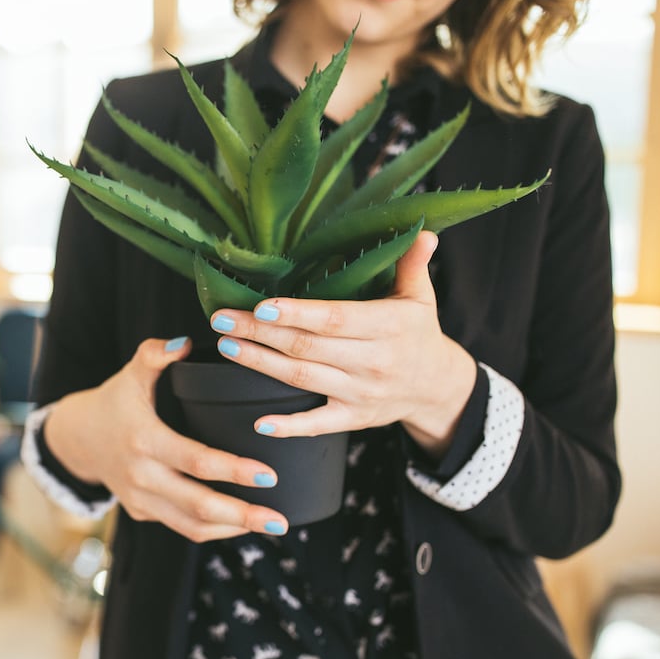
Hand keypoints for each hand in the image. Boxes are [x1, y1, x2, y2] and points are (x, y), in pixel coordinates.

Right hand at [43, 336, 289, 541]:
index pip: (196, 461)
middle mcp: (141, 476)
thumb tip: (185, 342)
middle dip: (242, 515)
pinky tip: (241, 523)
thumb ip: (155, 354)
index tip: (269, 474)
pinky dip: (213, 529)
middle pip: (198, 505)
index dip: (233, 470)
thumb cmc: (114, 401)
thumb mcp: (131, 373)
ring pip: (190, 526)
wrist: (78, 437)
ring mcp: (140, 499)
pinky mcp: (141, 512)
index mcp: (144, 440)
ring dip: (233, 529)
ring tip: (270, 525)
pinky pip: (180, 527)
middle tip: (280, 520)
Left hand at [208, 232, 475, 457]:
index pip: (334, 319)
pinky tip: (259, 422)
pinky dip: (289, 426)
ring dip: (261, 363)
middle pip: (307, 347)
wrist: (437, 387)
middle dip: (260, 333)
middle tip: (222, 320)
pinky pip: (318, 424)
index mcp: (387, 326)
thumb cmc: (417, 333)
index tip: (260, 307)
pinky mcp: (353, 418)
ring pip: (303, 378)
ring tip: (227, 346)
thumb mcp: (421, 297)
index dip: (296, 314)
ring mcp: (361, 393)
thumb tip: (421, 231)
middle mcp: (373, 361)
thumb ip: (413, 264)